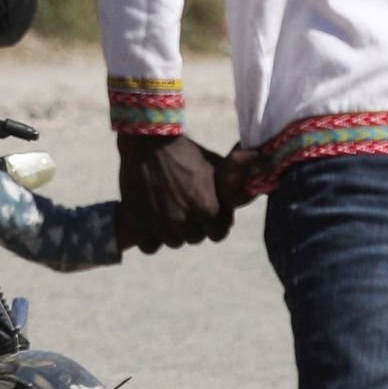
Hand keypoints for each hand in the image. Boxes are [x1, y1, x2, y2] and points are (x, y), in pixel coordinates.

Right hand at [116, 132, 231, 249]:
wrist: (148, 142)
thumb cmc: (186, 152)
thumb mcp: (216, 166)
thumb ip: (233, 185)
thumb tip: (251, 182)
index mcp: (207, 209)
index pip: (218, 234)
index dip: (213, 223)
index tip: (203, 212)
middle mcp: (184, 221)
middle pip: (194, 238)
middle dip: (192, 226)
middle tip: (183, 208)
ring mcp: (159, 225)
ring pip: (172, 242)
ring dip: (171, 231)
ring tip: (165, 212)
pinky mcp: (137, 224)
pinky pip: (149, 246)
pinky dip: (150, 238)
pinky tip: (150, 221)